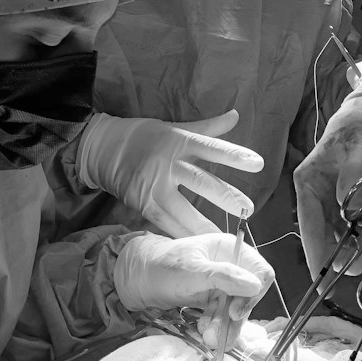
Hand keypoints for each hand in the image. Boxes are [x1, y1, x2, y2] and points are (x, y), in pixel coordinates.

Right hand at [75, 109, 263, 236]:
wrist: (103, 148)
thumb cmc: (144, 136)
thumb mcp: (175, 127)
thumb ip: (207, 127)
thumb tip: (235, 115)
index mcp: (179, 141)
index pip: (212, 148)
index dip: (234, 155)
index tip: (258, 163)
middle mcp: (168, 164)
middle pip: (201, 181)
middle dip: (226, 196)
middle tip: (249, 208)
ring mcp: (154, 185)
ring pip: (183, 208)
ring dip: (204, 224)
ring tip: (224, 238)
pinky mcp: (142, 203)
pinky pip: (165, 221)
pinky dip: (180, 233)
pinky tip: (195, 246)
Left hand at [113, 231, 273, 347]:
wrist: (139, 280)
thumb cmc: (164, 267)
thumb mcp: (193, 271)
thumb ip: (225, 276)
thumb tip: (256, 285)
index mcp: (230, 249)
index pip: (260, 271)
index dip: (254, 293)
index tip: (236, 312)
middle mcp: (231, 265)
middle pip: (250, 296)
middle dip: (234, 318)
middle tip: (216, 335)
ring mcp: (224, 284)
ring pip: (237, 310)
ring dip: (225, 327)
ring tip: (207, 338)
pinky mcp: (214, 300)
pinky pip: (225, 317)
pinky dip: (218, 328)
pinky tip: (205, 333)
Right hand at [294, 87, 361, 275]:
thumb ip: (355, 175)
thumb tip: (349, 207)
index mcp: (309, 187)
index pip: (310, 231)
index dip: (321, 259)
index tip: (334, 282)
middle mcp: (321, 203)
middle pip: (334, 246)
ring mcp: (340, 210)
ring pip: (357, 242)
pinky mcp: (360, 211)